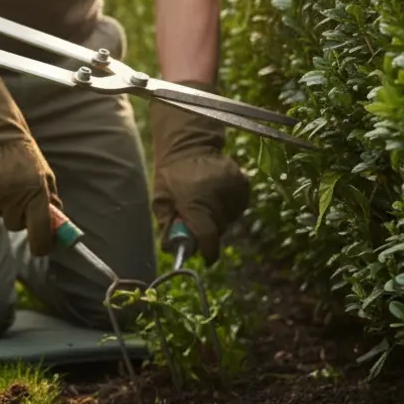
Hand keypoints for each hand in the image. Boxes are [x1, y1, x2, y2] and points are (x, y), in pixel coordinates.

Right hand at [0, 72, 62, 255]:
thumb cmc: (22, 152)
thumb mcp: (43, 172)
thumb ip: (49, 197)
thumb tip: (57, 218)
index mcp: (36, 193)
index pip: (41, 231)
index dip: (42, 244)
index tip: (41, 247)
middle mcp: (15, 198)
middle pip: (16, 225)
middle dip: (18, 216)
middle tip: (17, 195)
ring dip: (1, 203)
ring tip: (1, 179)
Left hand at [148, 82, 250, 264]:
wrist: (189, 145)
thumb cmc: (170, 175)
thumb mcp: (160, 200)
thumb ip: (167, 225)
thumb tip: (173, 248)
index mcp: (194, 202)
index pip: (207, 236)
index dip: (207, 251)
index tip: (205, 257)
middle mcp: (217, 196)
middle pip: (218, 229)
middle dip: (208, 231)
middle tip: (196, 221)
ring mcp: (233, 189)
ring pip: (230, 219)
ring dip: (218, 217)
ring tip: (205, 203)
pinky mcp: (243, 183)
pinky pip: (239, 206)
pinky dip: (229, 207)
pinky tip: (216, 196)